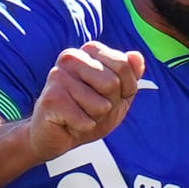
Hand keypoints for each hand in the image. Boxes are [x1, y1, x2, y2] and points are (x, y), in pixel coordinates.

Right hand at [25, 43, 141, 161]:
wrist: (55, 136)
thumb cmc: (86, 112)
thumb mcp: (117, 95)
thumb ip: (129, 75)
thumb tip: (137, 57)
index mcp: (88, 51)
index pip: (124, 66)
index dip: (125, 90)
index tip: (108, 96)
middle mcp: (71, 57)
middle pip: (113, 84)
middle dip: (109, 105)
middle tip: (91, 108)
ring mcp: (58, 76)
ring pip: (100, 105)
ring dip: (95, 118)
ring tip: (79, 115)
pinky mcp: (51, 98)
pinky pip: (86, 120)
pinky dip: (82, 128)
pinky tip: (69, 123)